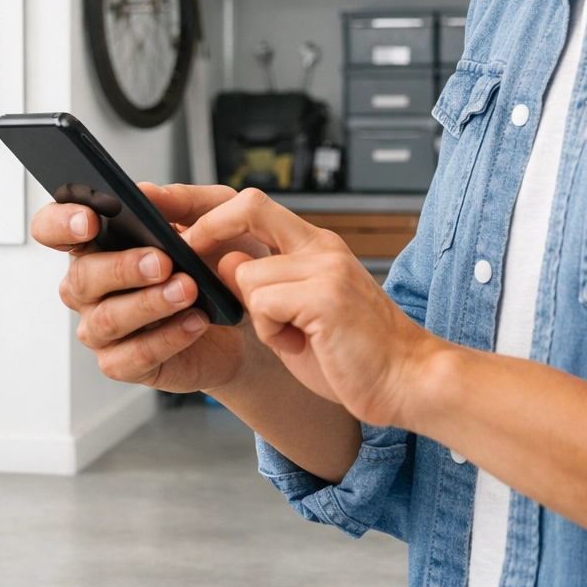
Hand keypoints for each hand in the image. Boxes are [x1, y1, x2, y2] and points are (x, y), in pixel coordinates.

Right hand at [31, 183, 264, 392]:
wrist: (246, 314)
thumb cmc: (219, 261)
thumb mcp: (213, 217)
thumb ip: (181, 201)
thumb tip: (147, 193)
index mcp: (97, 243)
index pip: (52, 229)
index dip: (60, 223)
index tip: (91, 220)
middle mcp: (90, 286)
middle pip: (81, 277)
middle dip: (121, 268)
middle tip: (162, 261)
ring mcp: (102, 328)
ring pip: (107, 319)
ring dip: (149, 303)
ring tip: (188, 289)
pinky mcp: (123, 363)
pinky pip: (133, 356)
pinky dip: (167, 338)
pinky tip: (196, 322)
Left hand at [185, 189, 440, 427]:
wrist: (409, 381)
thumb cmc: (352, 355)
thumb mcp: (298, 311)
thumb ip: (263, 284)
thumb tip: (223, 261)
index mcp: (315, 246)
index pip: (252, 204)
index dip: (209, 210)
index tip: (177, 224)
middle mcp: (320, 246)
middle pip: (248, 205)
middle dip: (207, 228)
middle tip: (192, 256)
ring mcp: (325, 267)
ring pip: (246, 275)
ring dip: (256, 316)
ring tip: (291, 337)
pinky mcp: (325, 295)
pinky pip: (262, 304)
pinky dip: (271, 333)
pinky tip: (302, 345)